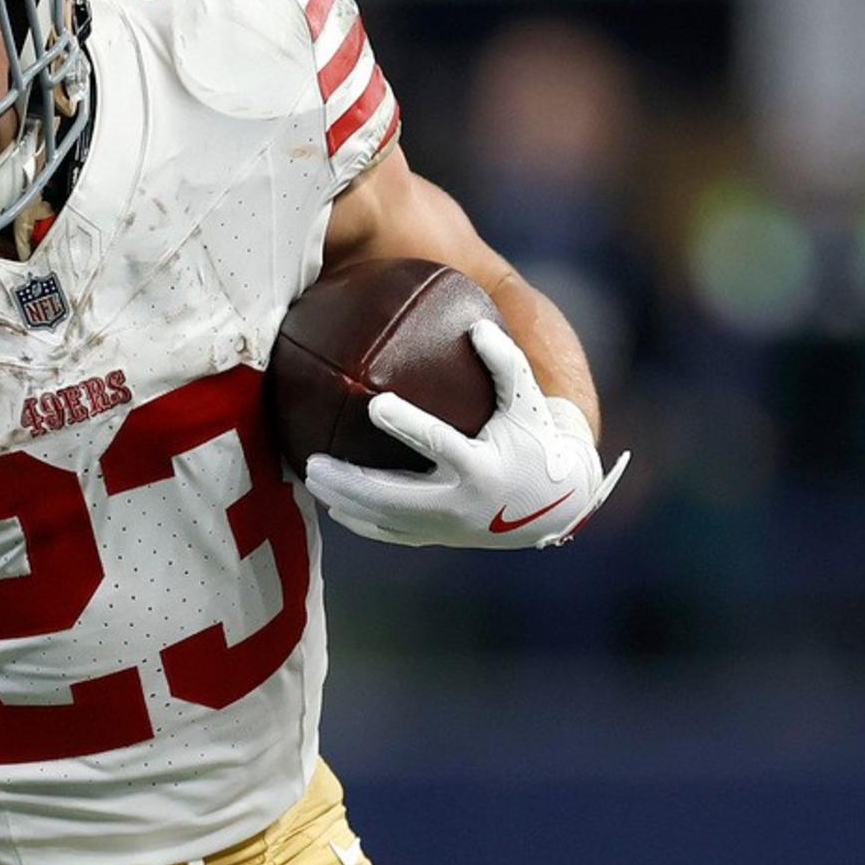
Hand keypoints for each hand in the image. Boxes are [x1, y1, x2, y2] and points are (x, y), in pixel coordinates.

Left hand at [301, 321, 624, 550]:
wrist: (554, 504)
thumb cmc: (536, 441)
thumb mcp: (528, 402)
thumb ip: (505, 363)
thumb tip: (475, 327)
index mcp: (481, 466)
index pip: (438, 443)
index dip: (407, 424)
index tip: (376, 404)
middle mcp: (460, 503)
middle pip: (394, 496)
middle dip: (351, 481)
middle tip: (313, 462)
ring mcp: (446, 526)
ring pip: (385, 519)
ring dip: (344, 501)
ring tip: (310, 477)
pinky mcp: (439, 537)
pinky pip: (392, 533)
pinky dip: (361, 521)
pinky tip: (333, 505)